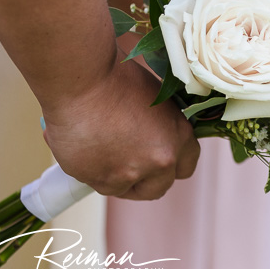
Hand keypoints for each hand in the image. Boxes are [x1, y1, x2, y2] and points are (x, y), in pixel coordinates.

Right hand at [42, 56, 199, 199]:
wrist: (83, 82)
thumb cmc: (116, 79)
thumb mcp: (155, 100)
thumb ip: (161, 127)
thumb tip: (155, 138)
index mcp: (180, 136)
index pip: (186, 166)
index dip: (171, 167)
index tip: (157, 164)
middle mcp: (163, 159)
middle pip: (159, 187)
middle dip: (144, 181)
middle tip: (125, 164)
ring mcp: (133, 173)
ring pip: (126, 189)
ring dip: (115, 177)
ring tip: (100, 149)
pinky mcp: (103, 180)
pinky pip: (99, 185)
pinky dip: (92, 173)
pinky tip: (85, 149)